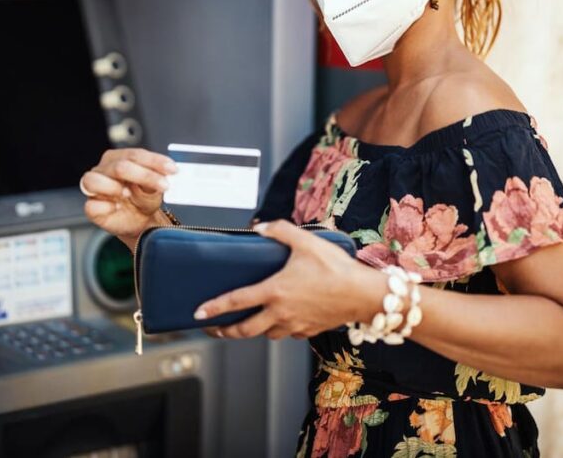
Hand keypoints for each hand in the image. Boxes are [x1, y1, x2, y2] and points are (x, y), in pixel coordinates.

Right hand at [79, 147, 177, 247]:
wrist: (140, 221)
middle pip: (119, 166)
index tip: (172, 169)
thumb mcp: (156, 186)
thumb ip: (159, 177)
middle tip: (163, 185)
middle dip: (144, 175)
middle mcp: (105, 169)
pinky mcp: (92, 207)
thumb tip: (168, 173)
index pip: (135, 155)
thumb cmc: (144, 198)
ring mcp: (94, 188)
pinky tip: (117, 207)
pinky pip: (92, 205)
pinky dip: (105, 206)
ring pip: (93, 181)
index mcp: (120, 158)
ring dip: (114, 187)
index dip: (155, 161)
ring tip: (129, 194)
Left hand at [193, 220, 363, 339]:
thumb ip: (280, 231)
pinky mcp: (309, 330)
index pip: (236, 302)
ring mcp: (294, 325)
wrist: (364, 294)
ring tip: (248, 323)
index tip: (198, 314)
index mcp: (274, 291)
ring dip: (254, 330)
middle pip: (245, 330)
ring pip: (266, 334)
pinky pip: (288, 333)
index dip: (214, 309)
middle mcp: (280, 313)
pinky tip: (282, 319)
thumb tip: (260, 228)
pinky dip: (280, 328)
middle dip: (225, 332)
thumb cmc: (336, 268)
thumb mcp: (306, 241)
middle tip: (214, 330)